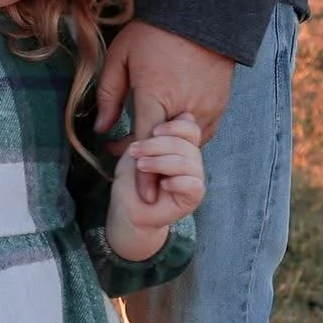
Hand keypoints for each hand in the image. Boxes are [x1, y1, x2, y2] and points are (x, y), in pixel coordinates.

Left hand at [95, 20, 233, 202]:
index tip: (140, 195)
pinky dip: (185, 136)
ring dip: (168, 147)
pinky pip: (201, 132)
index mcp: (157, 95)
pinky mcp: (219, 106)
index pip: (147, 144)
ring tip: (147, 140)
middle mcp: (185, 108)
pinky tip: (170, 126)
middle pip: (166, 148)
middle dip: (149, 158)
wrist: (201, 15)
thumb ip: (108, 94)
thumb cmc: (153, 33)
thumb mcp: (120, 57)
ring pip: (186, 143)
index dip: (143, 172)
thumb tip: (100, 128)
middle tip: (126, 156)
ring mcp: (206, 108)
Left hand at [106, 113, 205, 261]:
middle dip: (158, 145)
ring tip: (141, 166)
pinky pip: (194, 184)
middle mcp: (191, 159)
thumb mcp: (138, 146)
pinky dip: (176, 182)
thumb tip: (184, 115)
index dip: (174, 127)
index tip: (152, 131)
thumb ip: (156, 129)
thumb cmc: (132, 175)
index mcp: (180, 143)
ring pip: (189, 162)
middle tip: (135, 151)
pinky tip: (162, 185)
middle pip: (188, 143)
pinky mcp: (194, 197)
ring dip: (161, 163)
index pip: (190, 127)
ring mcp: (195, 177)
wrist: (127, 207)